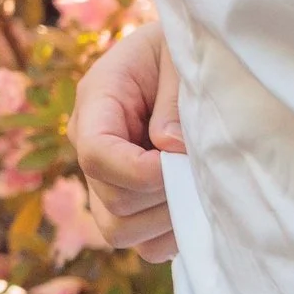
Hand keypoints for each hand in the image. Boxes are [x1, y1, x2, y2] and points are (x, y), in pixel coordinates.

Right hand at [70, 22, 184, 260]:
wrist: (184, 53)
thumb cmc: (181, 49)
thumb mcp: (179, 57)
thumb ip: (174, 99)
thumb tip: (172, 149)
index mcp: (96, 104)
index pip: (96, 153)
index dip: (137, 169)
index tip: (179, 161)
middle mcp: (92, 149)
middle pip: (110, 203)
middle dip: (161, 195)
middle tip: (201, 171)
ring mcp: (109, 182)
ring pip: (121, 232)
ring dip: (168, 219)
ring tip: (201, 187)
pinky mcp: (132, 205)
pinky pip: (144, 244)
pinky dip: (173, 234)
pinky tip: (198, 205)